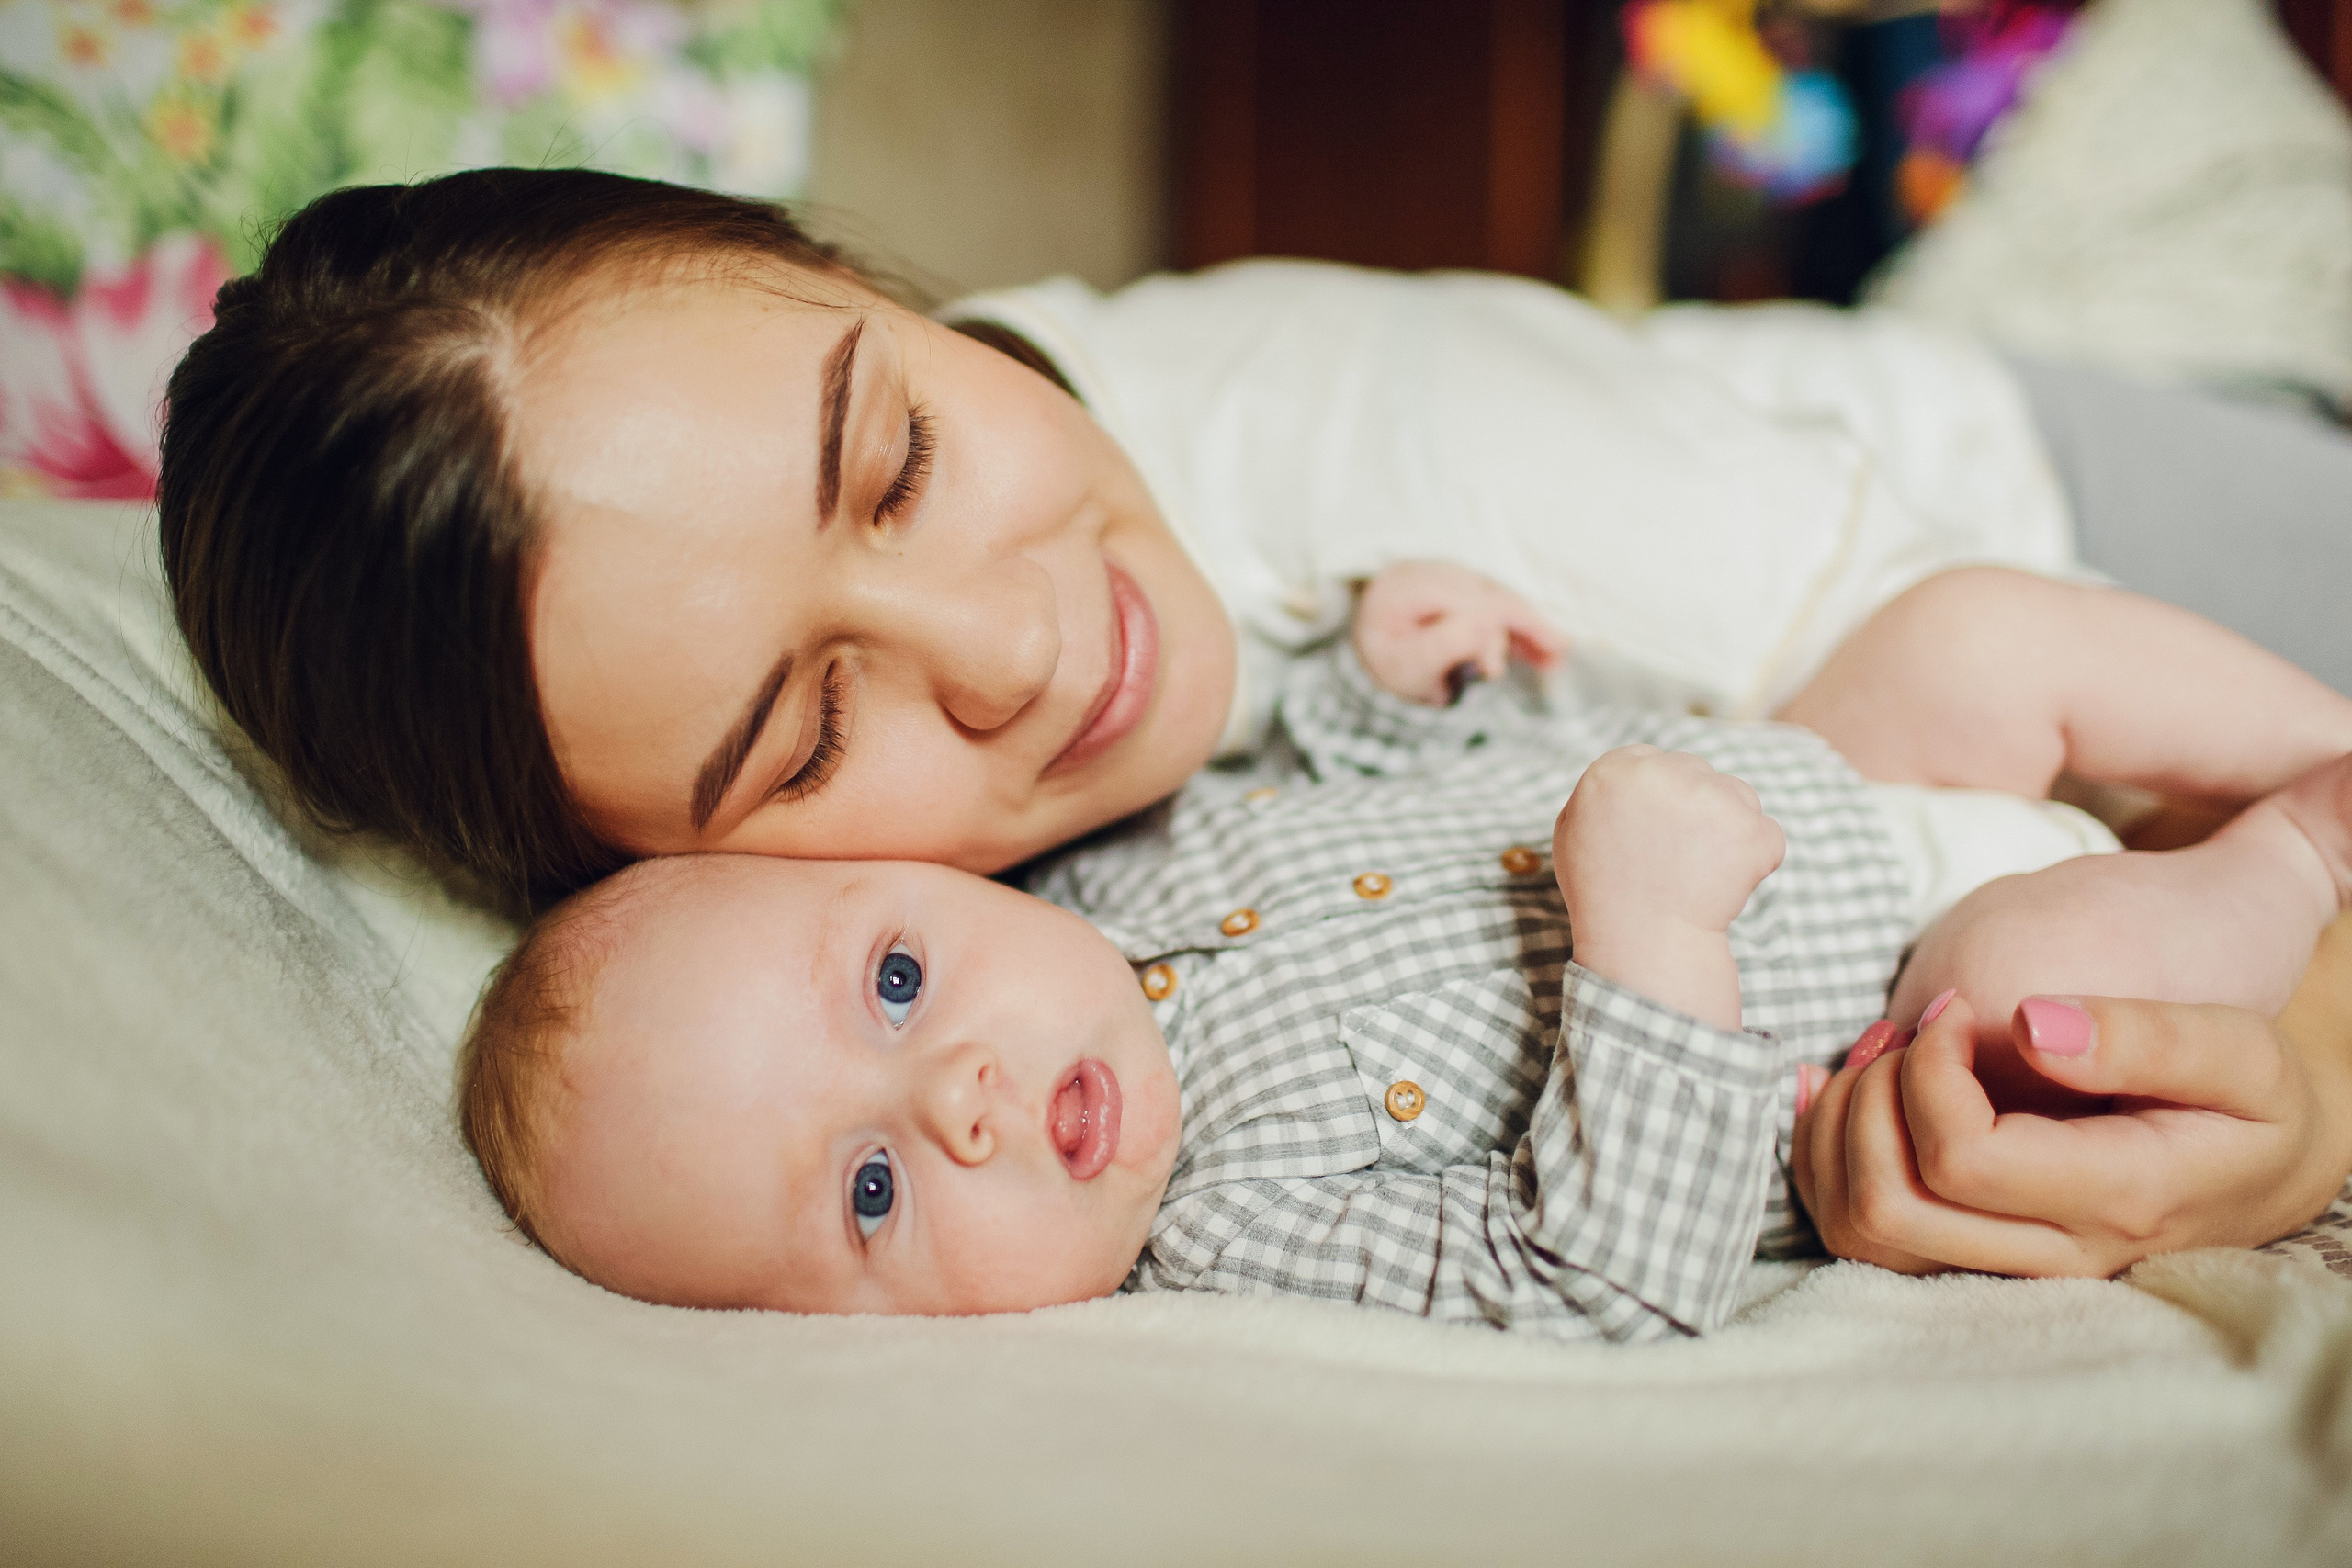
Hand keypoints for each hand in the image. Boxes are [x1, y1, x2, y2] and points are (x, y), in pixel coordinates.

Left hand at [1352, 560, 1565, 706]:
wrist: (1374, 650)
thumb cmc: (1387, 660)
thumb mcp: (1404, 664)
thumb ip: (1441, 646)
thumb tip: (1485, 627)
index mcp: (1403, 586)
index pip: (1455, 601)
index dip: (1484, 632)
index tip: (1495, 671)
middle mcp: (1427, 570)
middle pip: (1483, 593)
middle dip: (1522, 623)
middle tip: (1556, 653)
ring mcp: (1447, 575)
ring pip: (1497, 596)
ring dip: (1529, 625)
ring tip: (1558, 653)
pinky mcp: (1464, 587)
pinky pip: (1498, 602)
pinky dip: (1521, 624)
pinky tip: (1549, 647)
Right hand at [1554, 745, 1785, 938]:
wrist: (1644, 944)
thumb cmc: (1603, 894)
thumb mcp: (1573, 831)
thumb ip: (1601, 792)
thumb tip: (1633, 774)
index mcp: (1616, 769)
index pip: (1653, 761)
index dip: (1659, 799)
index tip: (1657, 832)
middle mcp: (1664, 772)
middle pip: (1697, 772)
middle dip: (1695, 808)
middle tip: (1678, 857)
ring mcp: (1713, 798)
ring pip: (1738, 796)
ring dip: (1728, 827)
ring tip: (1700, 872)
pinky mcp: (1752, 828)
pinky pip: (1766, 834)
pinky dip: (1755, 859)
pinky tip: (1724, 885)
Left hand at [1792, 991, 2351, 1276]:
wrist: (2267, 1167)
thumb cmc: (2253, 1102)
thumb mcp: (2239, 1052)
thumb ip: (2145, 1036)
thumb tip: (2028, 1024)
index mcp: (2116, 1199)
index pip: (1961, 1160)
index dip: (1929, 1071)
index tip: (1956, 1010)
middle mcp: (2051, 1254)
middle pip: (1889, 1211)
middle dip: (1870, 1101)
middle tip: (1910, 1032)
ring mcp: (2006, 1265)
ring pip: (1861, 1230)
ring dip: (1840, 1128)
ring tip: (1880, 1054)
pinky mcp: (1973, 1254)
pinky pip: (1859, 1228)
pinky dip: (1826, 1150)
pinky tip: (1841, 1084)